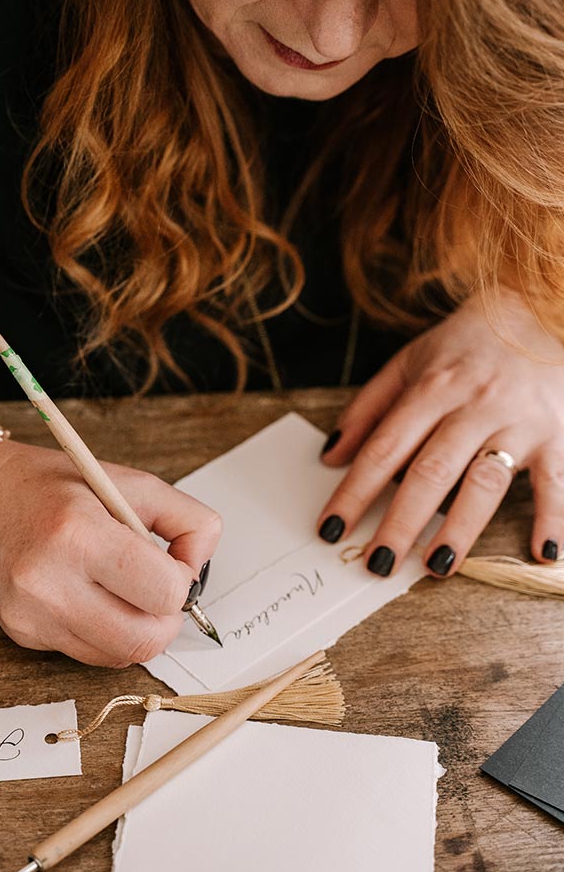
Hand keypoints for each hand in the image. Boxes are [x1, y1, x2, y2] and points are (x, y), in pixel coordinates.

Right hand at [0, 441, 221, 665]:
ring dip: (139, 630)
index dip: (182, 582)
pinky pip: (90, 655)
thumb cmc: (48, 487)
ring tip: (127, 592)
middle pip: (146, 639)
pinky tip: (94, 600)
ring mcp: (33, 616)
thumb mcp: (125, 481)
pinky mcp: (23, 636)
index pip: (164, 592)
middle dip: (167, 618)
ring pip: (121, 656)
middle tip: (158, 590)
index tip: (172, 563)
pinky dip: (107, 635)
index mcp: (78, 534)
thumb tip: (200, 566)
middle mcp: (50, 582)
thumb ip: (184, 518)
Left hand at [317, 290, 563, 576]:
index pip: (385, 448)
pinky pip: (556, 482)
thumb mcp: (410, 362)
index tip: (332, 528)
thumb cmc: (468, 344)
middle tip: (377, 564)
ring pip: (484, 480)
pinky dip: (552, 518)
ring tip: (435, 565)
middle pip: (430, 471)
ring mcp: (518, 420)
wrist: (543, 306)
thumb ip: (368, 408)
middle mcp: (473, 404)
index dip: (355, 491)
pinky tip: (541, 553)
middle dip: (400, 521)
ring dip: (460, 527)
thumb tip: (330, 456)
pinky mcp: (558, 434)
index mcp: (432, 387)